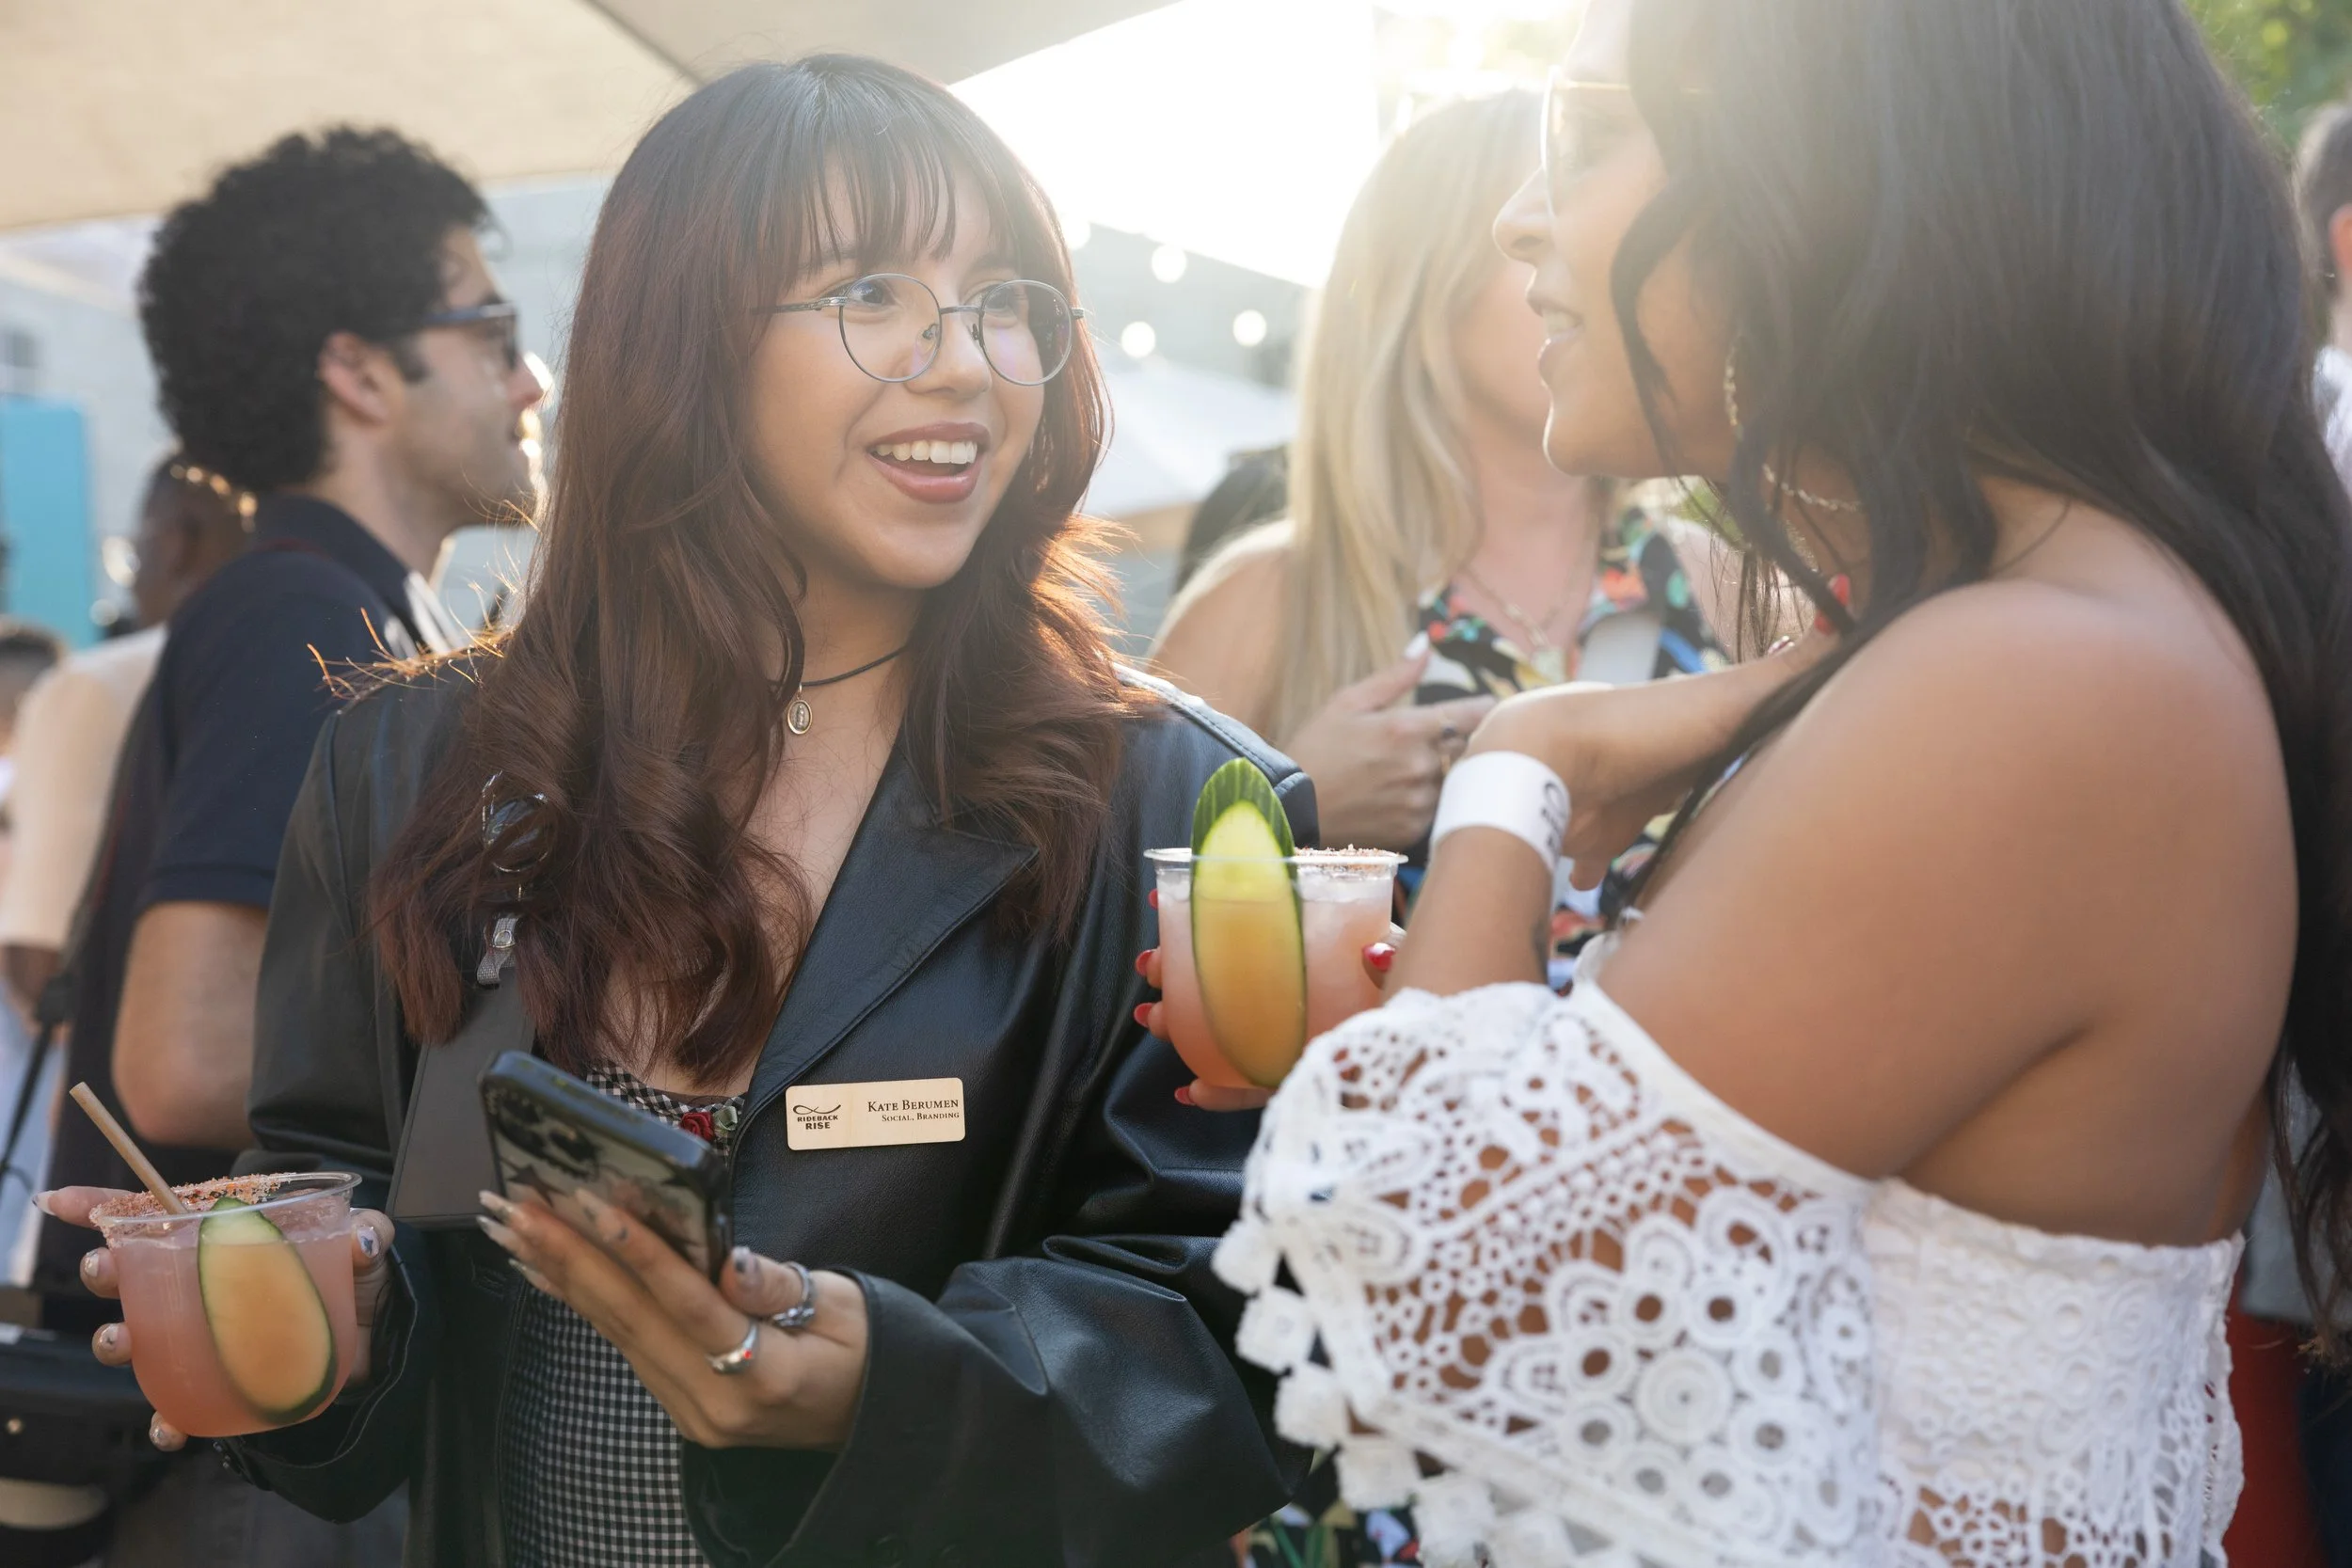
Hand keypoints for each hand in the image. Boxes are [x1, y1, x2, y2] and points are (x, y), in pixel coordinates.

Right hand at [38, 1185, 392, 1451]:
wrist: (385, 1341)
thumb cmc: (359, 1282)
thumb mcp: (369, 1245)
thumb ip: (370, 1231)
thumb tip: (362, 1241)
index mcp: (222, 1240)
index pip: (156, 1217)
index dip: (104, 1207)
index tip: (61, 1202)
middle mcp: (200, 1286)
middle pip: (130, 1275)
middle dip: (103, 1271)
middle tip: (106, 1270)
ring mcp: (203, 1337)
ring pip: (138, 1338)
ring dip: (116, 1339)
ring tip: (122, 1338)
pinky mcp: (219, 1384)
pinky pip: (178, 1407)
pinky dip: (165, 1420)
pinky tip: (168, 1427)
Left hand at [477, 1187, 867, 1448]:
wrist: (875, 1419)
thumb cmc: (869, 1348)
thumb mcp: (846, 1306)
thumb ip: (781, 1284)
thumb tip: (728, 1260)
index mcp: (769, 1374)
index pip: (693, 1305)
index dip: (642, 1253)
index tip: (593, 1206)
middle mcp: (718, 1402)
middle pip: (635, 1320)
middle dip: (570, 1257)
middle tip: (518, 1209)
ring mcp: (694, 1411)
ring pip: (620, 1333)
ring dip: (562, 1275)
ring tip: (514, 1229)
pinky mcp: (681, 1406)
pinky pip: (627, 1347)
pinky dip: (586, 1303)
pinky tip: (547, 1272)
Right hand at [1138, 929, 1401, 1111]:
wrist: (1446, 1055)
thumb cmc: (1426, 987)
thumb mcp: (1410, 962)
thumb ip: (1395, 958)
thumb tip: (1373, 954)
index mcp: (1314, 948)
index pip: (1251, 921)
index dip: (1205, 910)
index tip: (1161, 903)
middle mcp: (1296, 988)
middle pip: (1226, 977)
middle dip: (1178, 971)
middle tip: (1150, 967)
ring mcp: (1293, 1033)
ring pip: (1227, 1029)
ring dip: (1183, 1024)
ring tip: (1153, 1019)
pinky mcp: (1301, 1079)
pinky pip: (1256, 1089)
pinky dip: (1224, 1092)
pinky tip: (1192, 1091)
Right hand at [1281, 651, 1492, 849]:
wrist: (1291, 809)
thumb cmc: (1316, 750)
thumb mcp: (1348, 703)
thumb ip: (1395, 676)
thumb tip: (1425, 645)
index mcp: (1407, 728)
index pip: (1475, 715)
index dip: (1486, 710)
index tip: (1488, 707)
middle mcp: (1420, 766)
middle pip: (1470, 748)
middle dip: (1463, 741)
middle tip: (1443, 739)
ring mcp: (1419, 801)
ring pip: (1456, 781)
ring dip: (1447, 772)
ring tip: (1415, 770)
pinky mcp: (1414, 830)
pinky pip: (1439, 809)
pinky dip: (1431, 800)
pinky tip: (1403, 795)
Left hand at [1467, 638, 1832, 889]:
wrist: (1542, 762)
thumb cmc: (1641, 728)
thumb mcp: (1730, 696)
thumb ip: (1790, 669)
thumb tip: (1856, 597)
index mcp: (1694, 727)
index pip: (1741, 737)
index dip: (1767, 752)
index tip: (1803, 777)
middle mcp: (1658, 759)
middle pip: (1695, 782)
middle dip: (1714, 799)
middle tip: (1755, 834)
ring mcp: (1622, 798)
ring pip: (1651, 823)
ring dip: (1665, 839)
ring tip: (1699, 869)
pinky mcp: (1591, 837)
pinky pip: (1599, 859)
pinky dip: (1601, 872)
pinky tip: (1605, 889)